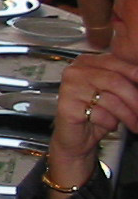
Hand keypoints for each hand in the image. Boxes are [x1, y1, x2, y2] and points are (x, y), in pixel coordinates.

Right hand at [45, 51, 137, 184]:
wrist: (76, 137)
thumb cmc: (97, 113)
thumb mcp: (115, 93)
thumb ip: (126, 82)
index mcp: (87, 61)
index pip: (117, 62)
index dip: (136, 75)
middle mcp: (75, 71)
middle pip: (116, 81)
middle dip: (135, 100)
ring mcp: (69, 88)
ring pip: (110, 99)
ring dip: (128, 115)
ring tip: (134, 124)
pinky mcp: (66, 107)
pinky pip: (99, 114)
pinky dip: (110, 123)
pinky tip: (109, 125)